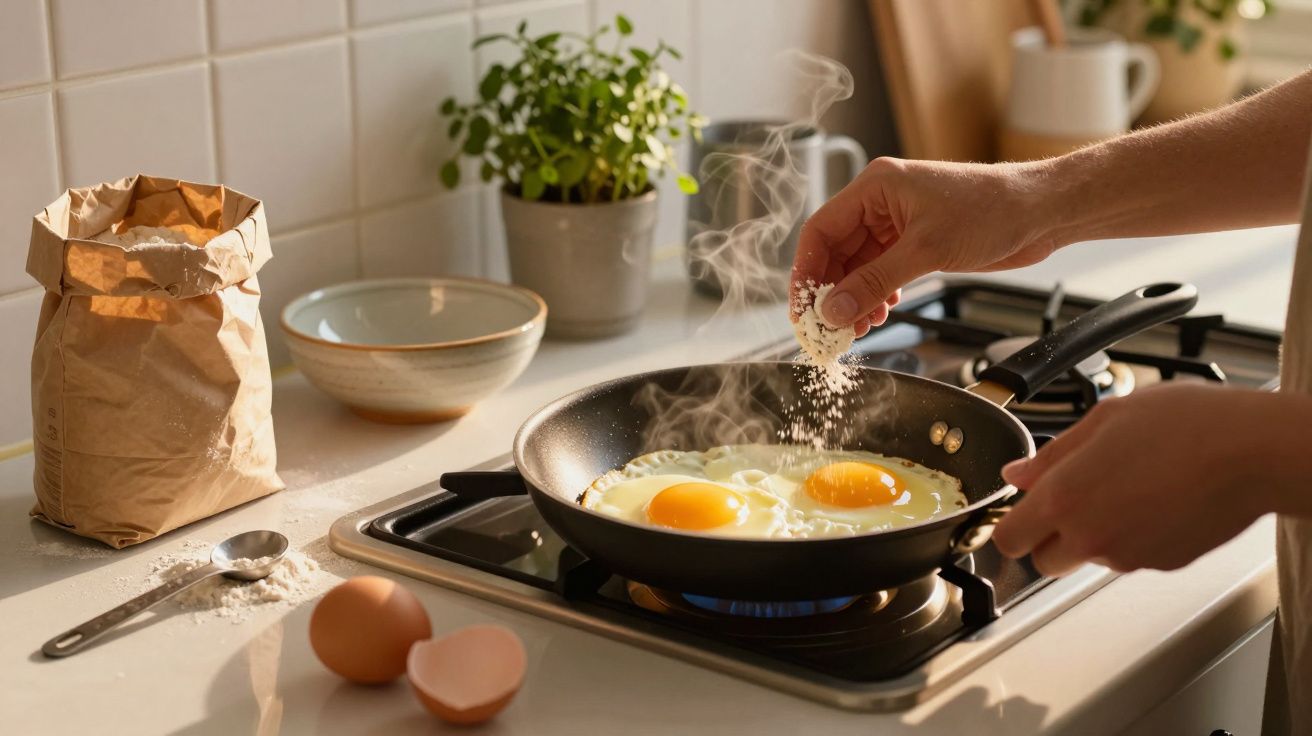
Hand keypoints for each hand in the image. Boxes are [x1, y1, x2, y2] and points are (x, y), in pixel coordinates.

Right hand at [791, 157, 1062, 333]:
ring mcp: (898, 224)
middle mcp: (881, 203)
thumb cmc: (992, 209)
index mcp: (876, 187)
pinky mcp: (916, 243)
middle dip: (830, 292)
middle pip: (835, 252)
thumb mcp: (926, 251)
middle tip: (828, 328)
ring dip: (853, 298)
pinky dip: (875, 295)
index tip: (803, 307)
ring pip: (857, 266)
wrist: (1040, 212)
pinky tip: (879, 314)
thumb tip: (833, 310)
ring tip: (855, 328)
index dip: (806, 271)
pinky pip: (880, 272)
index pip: (820, 230)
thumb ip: (874, 282)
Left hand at [992, 383, 1297, 575]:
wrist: (1253, 451)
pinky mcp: (1161, 564)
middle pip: (1043, 561)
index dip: (1009, 525)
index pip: (1008, 539)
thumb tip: (1017, 473)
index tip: (1018, 511)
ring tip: (1123, 488)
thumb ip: (1052, 454)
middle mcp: (1090, 535)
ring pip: (1087, 559)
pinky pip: (1128, 557)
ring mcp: (1127, 555)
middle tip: (1070, 500)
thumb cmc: (1186, 424)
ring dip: (1091, 535)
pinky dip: (1131, 537)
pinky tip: (1152, 500)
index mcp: (1064, 497)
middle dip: (1047, 537)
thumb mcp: (1104, 419)